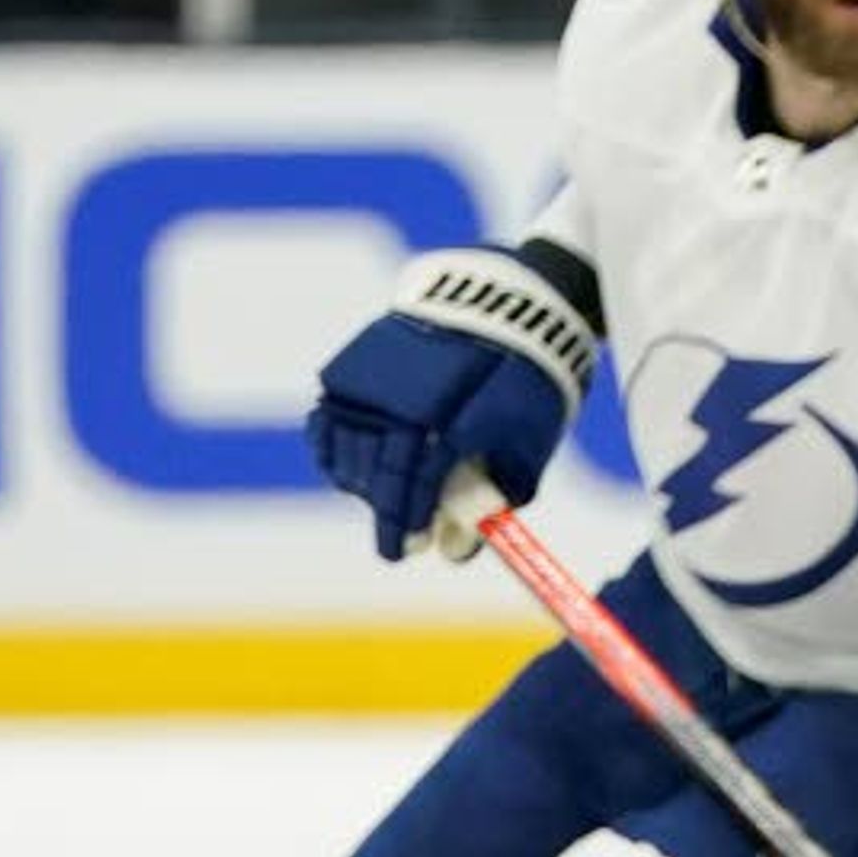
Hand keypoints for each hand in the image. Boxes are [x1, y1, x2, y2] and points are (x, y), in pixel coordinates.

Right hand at [304, 246, 595, 561]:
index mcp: (447, 424)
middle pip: (377, 475)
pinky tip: (348, 465)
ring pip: (346, 449)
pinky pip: (329, 416)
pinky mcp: (357, 362)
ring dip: (360, 482)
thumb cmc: (527, 382)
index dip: (405, 524)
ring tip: (381, 497)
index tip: (405, 552)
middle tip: (400, 539)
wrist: (507, 304)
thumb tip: (457, 548)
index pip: (413, 489)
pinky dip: (333, 445)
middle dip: (386, 512)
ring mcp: (374, 380)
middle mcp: (402, 402)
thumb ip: (494, 497)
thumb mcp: (528, 444)